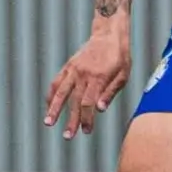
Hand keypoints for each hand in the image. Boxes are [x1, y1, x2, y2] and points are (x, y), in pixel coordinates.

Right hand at [45, 24, 131, 140]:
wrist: (109, 34)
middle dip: (71, 120)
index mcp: (99, 78)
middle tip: (67, 136)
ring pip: (61, 92)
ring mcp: (74, 70)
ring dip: (54, 109)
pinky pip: (57, 82)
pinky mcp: (69, 66)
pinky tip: (48, 106)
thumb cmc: (120, 57)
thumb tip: (100, 109)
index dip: (87, 118)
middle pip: (74, 101)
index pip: (89, 103)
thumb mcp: (123, 74)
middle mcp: (84, 74)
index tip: (86, 131)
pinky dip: (51, 94)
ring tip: (47, 123)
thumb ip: (110, 92)